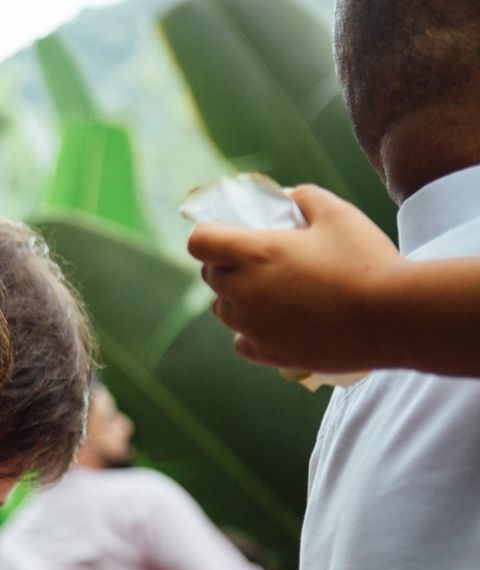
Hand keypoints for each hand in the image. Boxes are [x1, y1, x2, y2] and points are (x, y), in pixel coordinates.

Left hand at [187, 185, 403, 372]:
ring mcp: (252, 326)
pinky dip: (250, 331)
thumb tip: (288, 196)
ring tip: (272, 289)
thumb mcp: (339, 214)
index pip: (199, 242)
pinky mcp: (267, 353)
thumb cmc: (365, 261)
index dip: (210, 234)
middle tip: (260, 258)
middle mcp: (243, 292)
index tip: (228, 233)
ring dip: (236, 297)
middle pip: (210, 275)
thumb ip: (306, 197)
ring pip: (223, 309)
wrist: (391, 317)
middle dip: (227, 263)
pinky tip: (274, 321)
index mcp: (254, 254)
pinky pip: (241, 341)